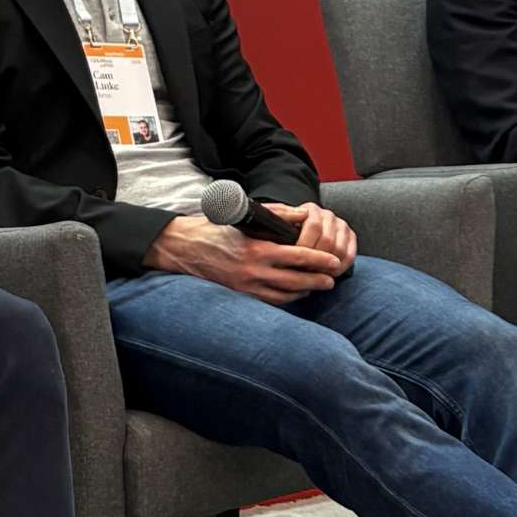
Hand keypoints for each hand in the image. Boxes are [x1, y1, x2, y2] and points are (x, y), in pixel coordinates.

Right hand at [144, 215, 345, 306]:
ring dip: (304, 292)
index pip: (297, 257)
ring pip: (283, 295)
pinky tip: (295, 293)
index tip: (334, 262)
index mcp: (257, 250)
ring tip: (318, 287)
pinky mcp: (239, 295)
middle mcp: (253, 271)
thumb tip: (303, 216)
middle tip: (332, 280)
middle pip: (295, 281)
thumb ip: (277, 215)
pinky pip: (268, 301)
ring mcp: (245, 287)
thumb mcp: (245, 217)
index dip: (319, 261)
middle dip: (317, 281)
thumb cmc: (214, 228)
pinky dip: (286, 299)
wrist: (182, 248)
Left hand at [267, 202, 357, 272]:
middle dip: (316, 260)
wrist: (303, 232)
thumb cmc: (289, 234)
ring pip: (339, 250)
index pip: (313, 227)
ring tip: (316, 276)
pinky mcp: (351, 237)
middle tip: (305, 273)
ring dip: (328, 266)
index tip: (295, 261)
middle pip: (327, 240)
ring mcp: (341, 225)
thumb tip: (282, 234)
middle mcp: (328, 215)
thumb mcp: (281, 227)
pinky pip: (350, 255)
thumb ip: (282, 226)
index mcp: (311, 210)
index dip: (305, 247)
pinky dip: (340, 268)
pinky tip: (330, 274)